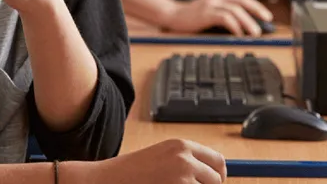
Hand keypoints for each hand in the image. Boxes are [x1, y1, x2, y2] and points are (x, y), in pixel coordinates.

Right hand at [68, 139, 226, 183]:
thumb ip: (186, 163)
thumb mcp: (162, 158)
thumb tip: (215, 177)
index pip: (218, 162)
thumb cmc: (131, 174)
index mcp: (181, 146)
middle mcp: (185, 159)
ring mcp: (182, 178)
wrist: (108, 180)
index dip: (218, 177)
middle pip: (217, 180)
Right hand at [164, 0, 272, 36]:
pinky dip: (235, 26)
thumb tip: (246, 27)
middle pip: (242, 1)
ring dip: (248, 22)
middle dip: (257, 11)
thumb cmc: (193, 18)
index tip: (267, 17)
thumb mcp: (211, 13)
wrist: (172, 16)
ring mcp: (211, 4)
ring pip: (236, 10)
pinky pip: (225, 18)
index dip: (257, 7)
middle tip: (267, 22)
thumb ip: (225, 16)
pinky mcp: (205, 13)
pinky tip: (239, 34)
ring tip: (255, 33)